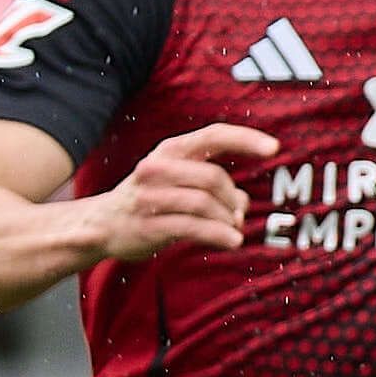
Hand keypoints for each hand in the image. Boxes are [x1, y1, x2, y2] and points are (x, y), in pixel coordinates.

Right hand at [90, 123, 272, 260]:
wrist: (101, 223)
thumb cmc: (149, 200)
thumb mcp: (178, 180)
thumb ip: (212, 185)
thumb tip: (245, 202)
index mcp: (170, 150)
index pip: (213, 135)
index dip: (246, 139)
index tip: (274, 148)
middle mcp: (158, 167)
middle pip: (213, 177)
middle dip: (233, 198)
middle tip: (239, 214)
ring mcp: (151, 196)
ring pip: (205, 204)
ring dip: (228, 220)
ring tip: (234, 230)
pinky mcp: (149, 225)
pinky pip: (194, 228)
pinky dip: (219, 235)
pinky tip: (232, 241)